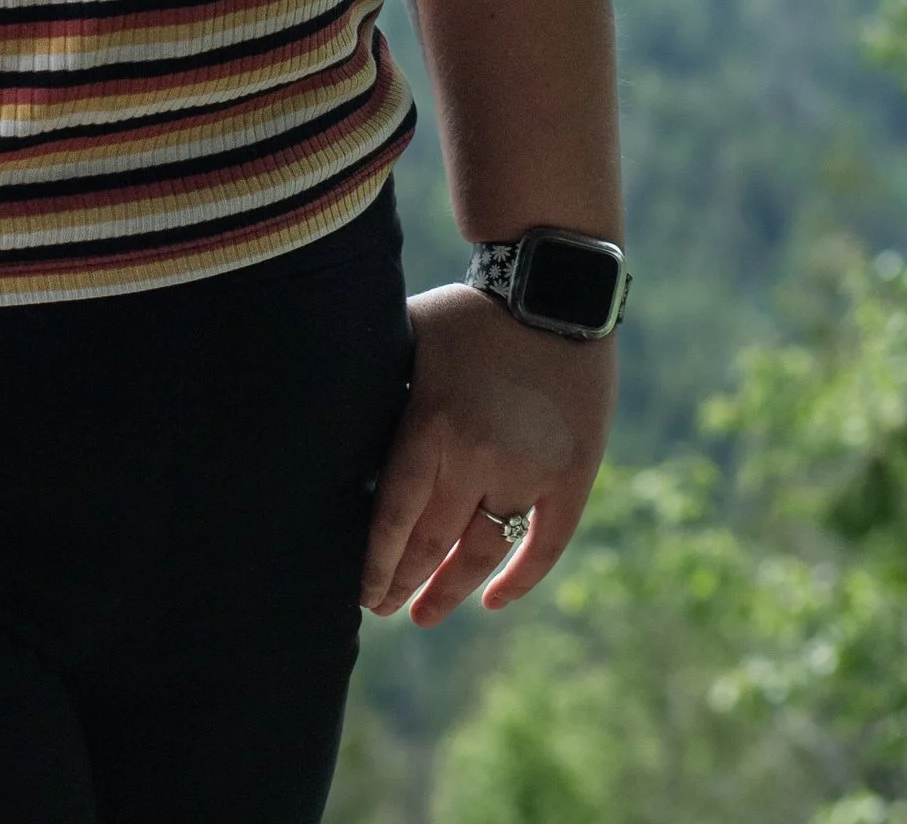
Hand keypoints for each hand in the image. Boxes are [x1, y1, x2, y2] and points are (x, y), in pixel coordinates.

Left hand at [361, 283, 614, 625]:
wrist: (552, 290)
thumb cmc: (469, 313)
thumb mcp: (409, 337)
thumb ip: (383, 390)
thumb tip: (334, 428)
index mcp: (433, 426)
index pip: (395, 516)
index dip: (377, 562)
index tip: (362, 594)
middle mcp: (480, 458)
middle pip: (433, 544)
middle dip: (404, 583)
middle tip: (381, 610)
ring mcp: (530, 471)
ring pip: (483, 552)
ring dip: (451, 591)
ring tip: (425, 616)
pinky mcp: (571, 475)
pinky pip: (546, 544)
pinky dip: (520, 580)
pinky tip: (492, 601)